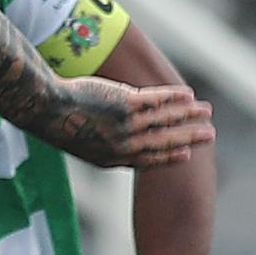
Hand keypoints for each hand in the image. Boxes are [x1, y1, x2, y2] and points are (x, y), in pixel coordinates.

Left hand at [46, 75, 214, 170]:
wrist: (45, 109)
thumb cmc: (55, 122)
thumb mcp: (77, 139)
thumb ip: (96, 142)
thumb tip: (102, 137)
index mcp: (110, 159)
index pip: (148, 159)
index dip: (169, 156)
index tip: (186, 154)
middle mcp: (123, 146)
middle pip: (164, 142)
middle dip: (189, 138)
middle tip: (210, 135)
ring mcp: (126, 126)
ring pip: (165, 121)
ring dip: (188, 116)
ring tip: (206, 112)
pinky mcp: (125, 105)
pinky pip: (157, 101)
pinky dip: (174, 98)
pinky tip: (187, 95)